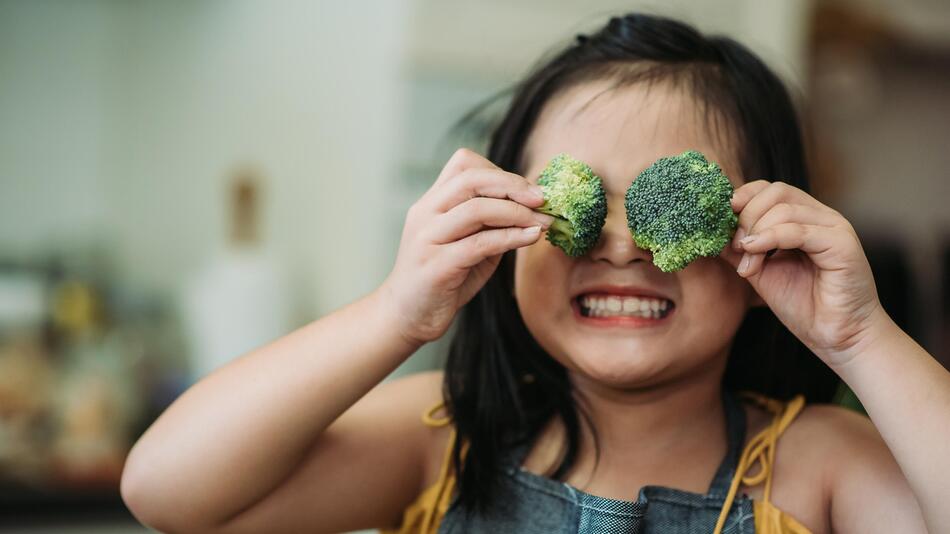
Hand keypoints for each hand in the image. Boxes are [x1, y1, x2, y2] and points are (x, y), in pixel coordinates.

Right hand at [379, 149, 553, 345]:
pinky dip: (511, 237)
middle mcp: (425, 214)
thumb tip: (533, 208)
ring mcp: (427, 238)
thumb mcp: (468, 244)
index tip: (528, 190)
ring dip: (517, 213)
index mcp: (431, 203)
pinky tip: (531, 238)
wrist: (407, 317)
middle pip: (471, 179)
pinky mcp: (436, 266)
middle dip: (513, 185)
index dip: (500, 172)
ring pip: (476, 209)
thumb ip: (491, 224)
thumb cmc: (443, 279)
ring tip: (543, 222)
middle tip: (543, 200)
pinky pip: (480, 243)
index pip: (464, 164)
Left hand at [721, 180, 885, 367]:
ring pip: (784, 209)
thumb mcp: (760, 271)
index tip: (722, 220)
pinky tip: (754, 253)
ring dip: (755, 234)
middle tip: (736, 247)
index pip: (769, 189)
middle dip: (746, 216)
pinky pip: (799, 230)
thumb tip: (710, 232)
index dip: (742, 198)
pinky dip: (770, 238)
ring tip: (748, 263)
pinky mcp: (842, 243)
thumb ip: (739, 249)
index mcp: (803, 219)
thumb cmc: (803, 305)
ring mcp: (834, 227)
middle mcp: (821, 217)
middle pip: (775, 192)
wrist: (837, 337)